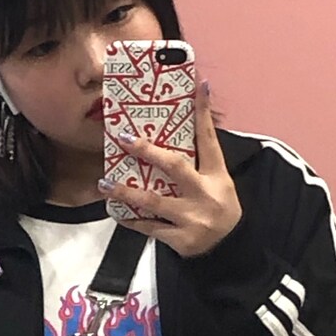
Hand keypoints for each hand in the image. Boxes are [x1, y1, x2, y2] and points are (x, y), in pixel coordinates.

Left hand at [99, 80, 242, 256]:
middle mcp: (204, 195)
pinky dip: (130, 219)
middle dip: (148, 151)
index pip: (209, 139)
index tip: (197, 86)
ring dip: (125, 192)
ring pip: (153, 201)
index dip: (203, 113)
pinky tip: (114, 210)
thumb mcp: (218, 182)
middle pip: (175, 166)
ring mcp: (191, 219)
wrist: (231, 249)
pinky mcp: (179, 240)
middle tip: (124, 137)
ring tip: (104, 183)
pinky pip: (148, 227)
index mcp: (217, 176)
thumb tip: (183, 127)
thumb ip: (200, 161)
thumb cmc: (218, 208)